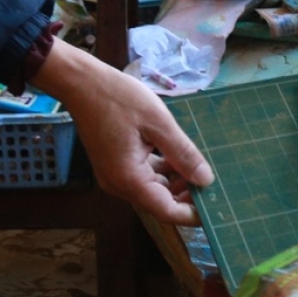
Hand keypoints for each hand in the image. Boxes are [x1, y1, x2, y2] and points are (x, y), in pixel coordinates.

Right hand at [32, 41, 215, 224]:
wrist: (81, 83)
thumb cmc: (119, 98)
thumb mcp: (159, 123)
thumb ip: (183, 154)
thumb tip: (206, 180)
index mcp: (129, 179)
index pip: (166, 212)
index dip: (192, 214)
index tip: (215, 207)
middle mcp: (119, 185)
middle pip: (159, 202)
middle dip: (187, 196)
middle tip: (214, 182)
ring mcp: (114, 176)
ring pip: (152, 189)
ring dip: (176, 182)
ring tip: (200, 167)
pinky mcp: (114, 165)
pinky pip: (143, 176)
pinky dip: (162, 171)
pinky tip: (178, 158)